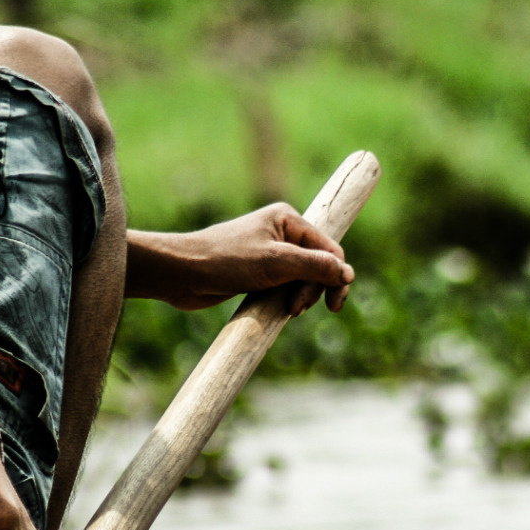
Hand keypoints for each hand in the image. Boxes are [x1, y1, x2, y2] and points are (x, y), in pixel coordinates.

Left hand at [128, 204, 354, 314]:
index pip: (329, 249)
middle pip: (318, 266)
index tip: (333, 305)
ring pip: (302, 279)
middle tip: (295, 309)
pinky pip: (284, 288)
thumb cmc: (225, 260)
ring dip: (299, 297)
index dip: (336, 277)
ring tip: (286, 311)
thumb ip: (316, 267)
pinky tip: (280, 311)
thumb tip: (348, 274)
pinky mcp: (258, 273)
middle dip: (312, 290)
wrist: (182, 274)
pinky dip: (285, 300)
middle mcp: (281, 233)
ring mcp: (269, 254)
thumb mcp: (276, 263)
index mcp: (288, 219)